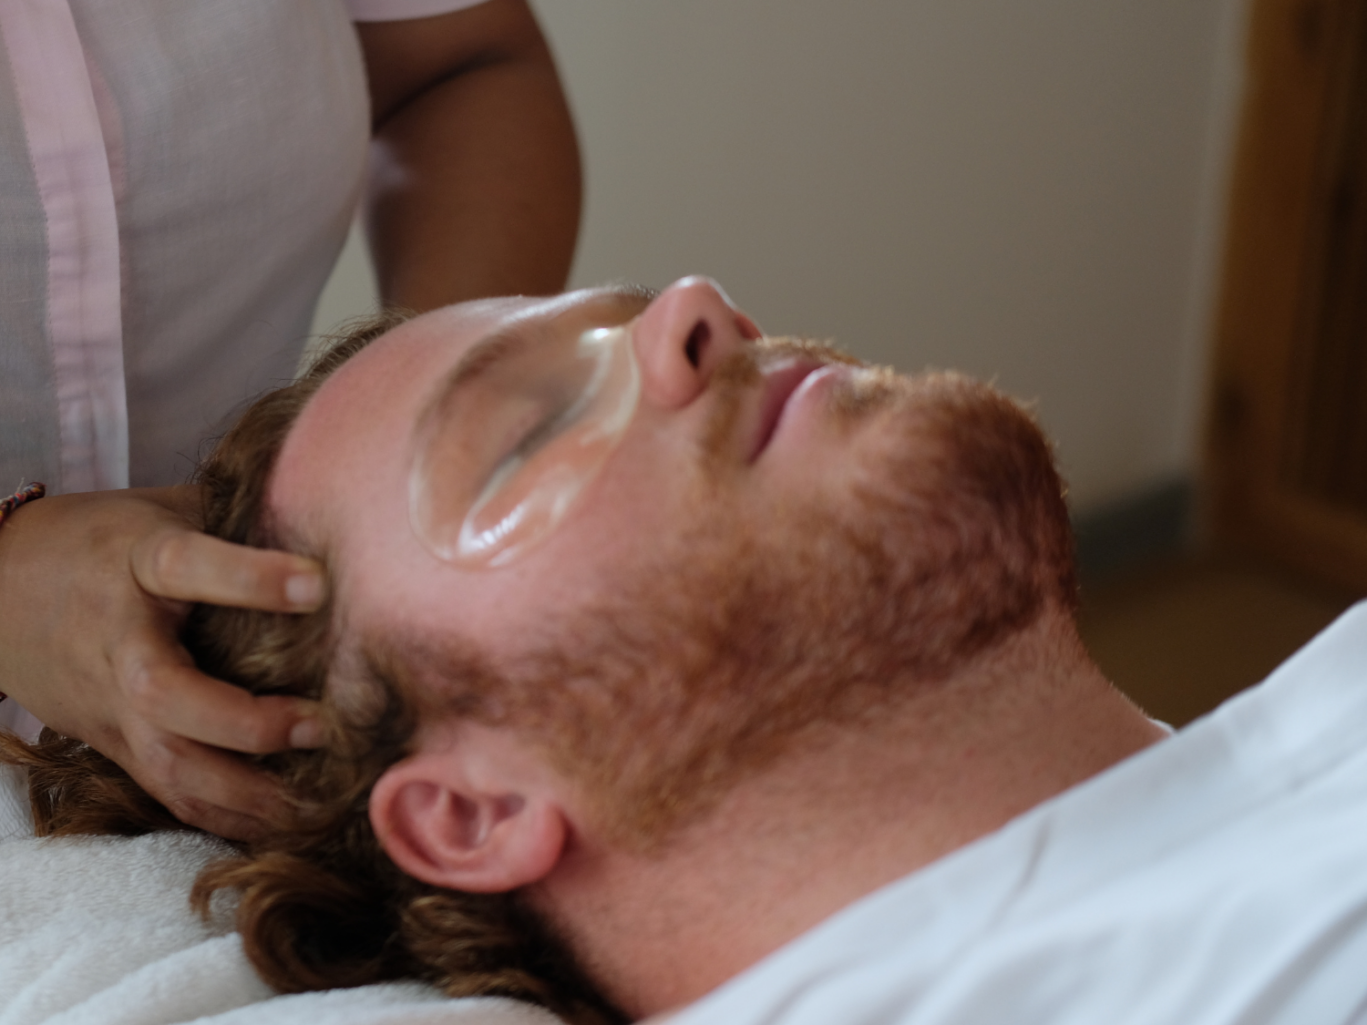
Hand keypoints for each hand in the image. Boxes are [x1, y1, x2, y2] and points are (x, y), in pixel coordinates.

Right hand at [0, 485, 325, 839]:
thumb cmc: (100, 541)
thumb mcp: (161, 509)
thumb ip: (236, 518)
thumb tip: (333, 519)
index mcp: (135, 564)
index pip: (186, 566)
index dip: (250, 578)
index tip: (318, 585)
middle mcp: (120, 641)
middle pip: (166, 695)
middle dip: (246, 721)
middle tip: (321, 724)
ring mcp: (111, 704)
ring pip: (167, 765)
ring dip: (246, 792)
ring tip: (318, 802)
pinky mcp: (113, 745)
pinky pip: (168, 793)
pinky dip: (225, 816)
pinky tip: (284, 826)